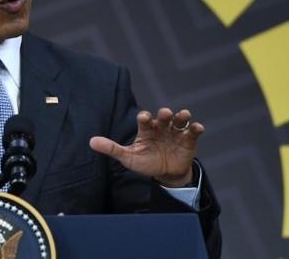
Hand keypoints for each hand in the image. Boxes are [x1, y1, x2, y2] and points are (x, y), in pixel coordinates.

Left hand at [89, 108, 203, 186]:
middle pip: (162, 117)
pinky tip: (197, 128)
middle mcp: (161, 127)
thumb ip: (111, 148)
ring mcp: (175, 132)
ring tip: (184, 115)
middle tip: (164, 114)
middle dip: (164, 114)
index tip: (144, 118)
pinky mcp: (188, 140)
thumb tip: (91, 142)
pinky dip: (195, 128)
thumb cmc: (144, 162)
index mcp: (146, 129)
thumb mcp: (128, 157)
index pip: (144, 120)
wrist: (165, 174)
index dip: (144, 118)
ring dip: (181, 116)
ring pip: (179, 120)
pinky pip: (193, 131)